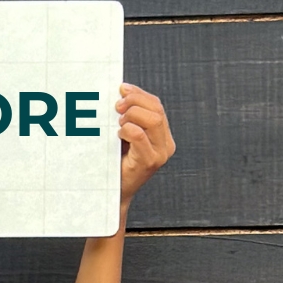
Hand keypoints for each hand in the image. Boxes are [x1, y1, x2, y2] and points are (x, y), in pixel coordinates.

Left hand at [116, 84, 174, 206]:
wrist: (115, 194)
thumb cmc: (117, 164)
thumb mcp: (126, 138)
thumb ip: (129, 118)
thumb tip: (122, 92)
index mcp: (163, 136)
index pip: (157, 106)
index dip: (139, 94)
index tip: (122, 89)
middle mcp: (166, 145)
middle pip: (157, 110)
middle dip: (135, 101)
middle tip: (117, 106)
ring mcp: (160, 154)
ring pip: (153, 120)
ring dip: (132, 115)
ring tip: (119, 122)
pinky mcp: (149, 162)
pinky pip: (140, 136)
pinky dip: (128, 130)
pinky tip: (119, 134)